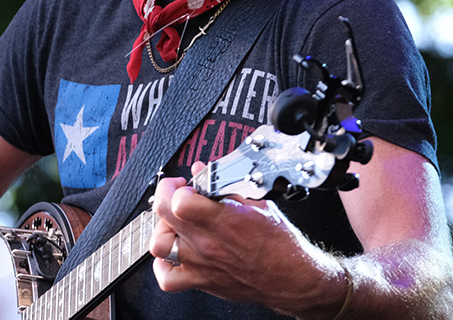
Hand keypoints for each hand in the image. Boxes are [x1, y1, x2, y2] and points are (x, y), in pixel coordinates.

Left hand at [146, 162, 339, 314]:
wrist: (293, 278)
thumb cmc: (280, 244)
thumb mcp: (258, 204)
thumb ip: (226, 186)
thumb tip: (203, 170)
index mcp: (223, 220)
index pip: (180, 200)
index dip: (177, 186)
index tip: (187, 185)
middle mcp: (207, 242)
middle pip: (164, 214)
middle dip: (166, 197)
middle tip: (178, 196)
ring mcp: (201, 263)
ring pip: (159, 244)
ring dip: (162, 229)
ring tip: (175, 223)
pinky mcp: (202, 281)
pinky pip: (167, 278)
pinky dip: (162, 266)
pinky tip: (172, 254)